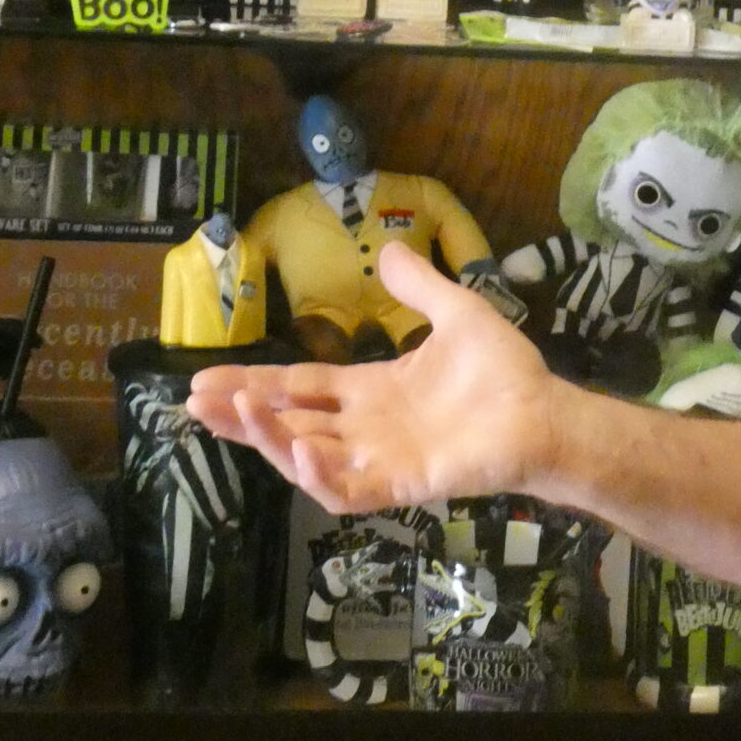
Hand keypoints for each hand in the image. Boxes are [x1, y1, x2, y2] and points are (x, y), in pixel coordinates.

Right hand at [188, 242, 557, 511]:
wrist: (545, 413)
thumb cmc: (503, 371)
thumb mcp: (457, 313)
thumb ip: (419, 286)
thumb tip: (387, 249)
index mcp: (371, 390)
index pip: (299, 388)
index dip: (255, 384)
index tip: (208, 378)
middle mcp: (365, 428)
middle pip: (287, 423)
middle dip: (240, 415)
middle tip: (194, 401)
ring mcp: (379, 460)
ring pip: (306, 457)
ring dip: (268, 438)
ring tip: (233, 412)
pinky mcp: (401, 485)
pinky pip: (347, 490)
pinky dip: (319, 475)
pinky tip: (296, 448)